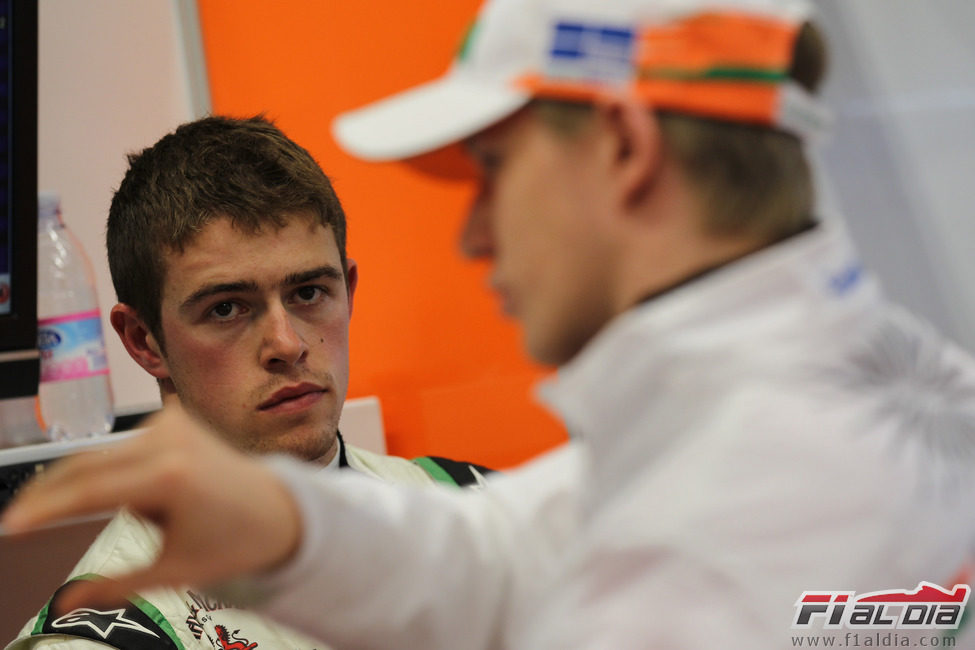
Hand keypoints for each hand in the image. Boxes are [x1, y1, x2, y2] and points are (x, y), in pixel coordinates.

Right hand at [0, 404, 301, 612]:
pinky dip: (127, 472)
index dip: (43, 509)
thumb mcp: (175, 573)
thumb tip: (65, 603)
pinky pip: (125, 449)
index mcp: (170, 476)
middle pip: (85, 465)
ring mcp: (173, 423)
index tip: (12, 524)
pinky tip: (167, 492)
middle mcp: (170, 441)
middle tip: (23, 523)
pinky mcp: (174, 417)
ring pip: (104, 459)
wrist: (280, 511)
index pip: (87, 492)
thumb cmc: (235, 542)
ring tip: (163, 518)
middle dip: (53, 496)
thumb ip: (115, 586)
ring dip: (109, 489)